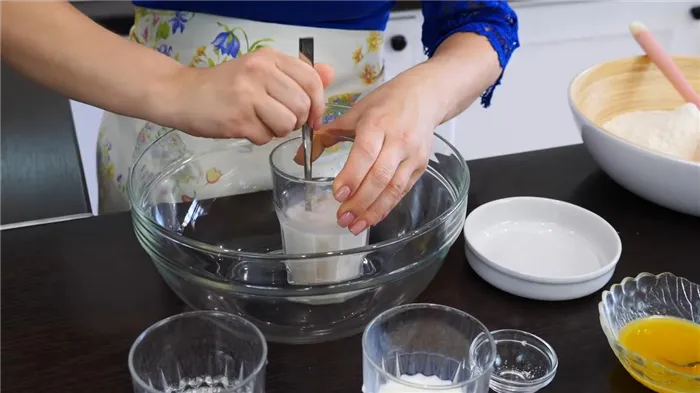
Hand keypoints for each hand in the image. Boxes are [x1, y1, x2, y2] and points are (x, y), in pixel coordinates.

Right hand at [169, 47, 333, 143]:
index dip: (319, 104)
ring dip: (279, 131)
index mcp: (269, 58)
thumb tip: (330, 74)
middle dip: (297, 121)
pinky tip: (246, 127)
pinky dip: (260, 138)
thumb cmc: (226, 85)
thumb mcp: (261, 70)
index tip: (313, 117)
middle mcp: (260, 72)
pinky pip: (266, 138)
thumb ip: (296, 74)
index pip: (312, 80)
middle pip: (302, 106)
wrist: (183, 94)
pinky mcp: (238, 120)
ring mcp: (248, 96)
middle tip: (279, 119)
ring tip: (262, 123)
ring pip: (288, 124)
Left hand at [298, 70, 442, 234]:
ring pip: (393, 188)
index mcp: (377, 123)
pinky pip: (403, 191)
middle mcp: (398, 140)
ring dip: (373, 210)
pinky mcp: (421, 166)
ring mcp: (412, 155)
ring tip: (355, 226)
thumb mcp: (355, 112)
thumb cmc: (386, 103)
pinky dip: (386, 207)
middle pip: (380, 175)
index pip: (365, 152)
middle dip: (360, 201)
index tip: (337, 194)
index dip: (352, 175)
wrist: (424, 96)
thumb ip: (326, 135)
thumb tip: (299, 157)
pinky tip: (371, 218)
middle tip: (342, 218)